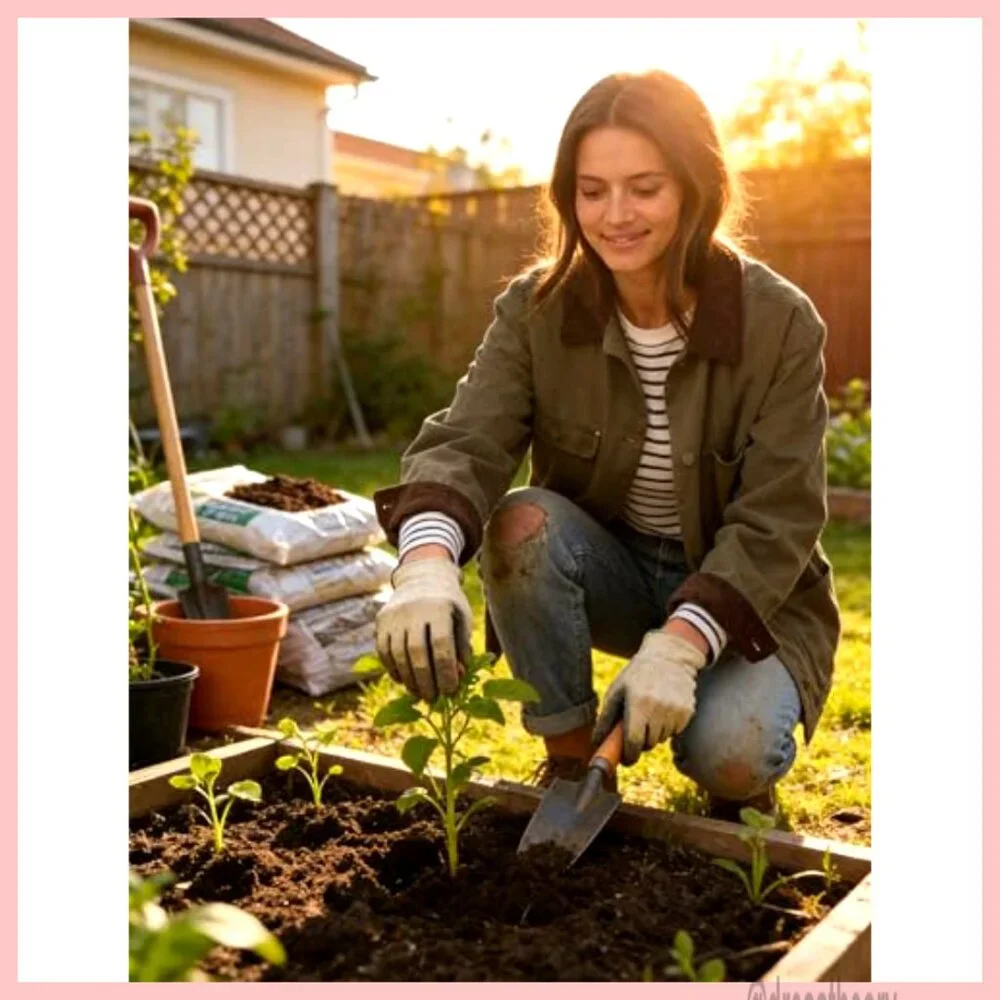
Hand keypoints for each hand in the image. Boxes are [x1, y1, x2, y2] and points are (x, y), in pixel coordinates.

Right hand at [375, 556, 472, 701]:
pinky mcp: (381, 620)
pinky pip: (384, 651)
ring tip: (420, 694)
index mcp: (439, 608)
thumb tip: (457, 677)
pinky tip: (405, 681)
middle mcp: (414, 609)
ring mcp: (394, 615)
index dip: (446, 672)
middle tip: (433, 699)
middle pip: (417, 653)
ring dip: (409, 680)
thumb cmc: (449, 605)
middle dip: (426, 681)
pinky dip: (394, 669)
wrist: (423, 577)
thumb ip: (462, 647)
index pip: (441, 646)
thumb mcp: (462, 620)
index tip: (451, 691)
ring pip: (398, 655)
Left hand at [592, 631, 707, 765]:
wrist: (669, 657)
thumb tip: (596, 742)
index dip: (628, 755)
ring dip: (653, 733)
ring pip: (661, 739)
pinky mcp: (688, 711)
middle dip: (640, 741)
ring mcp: (676, 710)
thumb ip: (605, 718)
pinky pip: (674, 732)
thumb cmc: (637, 675)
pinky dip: (667, 726)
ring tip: (650, 711)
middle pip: (648, 743)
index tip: (625, 758)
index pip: (633, 741)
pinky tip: (663, 708)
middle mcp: (659, 708)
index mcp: (638, 703)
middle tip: (636, 725)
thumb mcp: (617, 690)